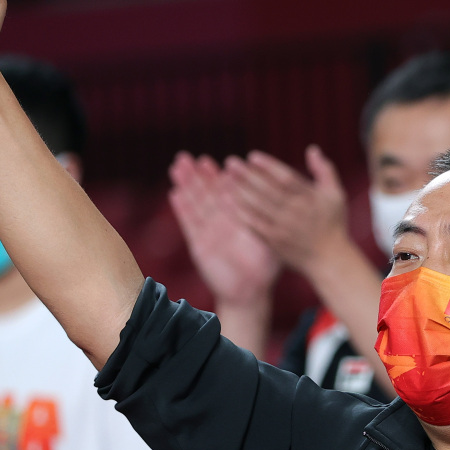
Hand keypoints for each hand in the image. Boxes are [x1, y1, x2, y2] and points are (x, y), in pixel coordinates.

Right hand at [169, 152, 280, 304]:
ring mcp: (210, 231)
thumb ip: (268, 221)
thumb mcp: (270, 241)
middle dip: (198, 175)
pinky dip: (182, 209)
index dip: (223, 176)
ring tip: (177, 166)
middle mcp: (224, 221)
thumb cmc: (265, 268)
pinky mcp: (198, 244)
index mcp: (241, 217)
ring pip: (196, 203)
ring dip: (186, 185)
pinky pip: (189, 224)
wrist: (249, 293)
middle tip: (188, 156)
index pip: (230, 192)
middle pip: (208, 193)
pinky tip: (175, 193)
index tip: (220, 161)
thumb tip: (274, 197)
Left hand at [224, 145, 349, 272]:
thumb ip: (324, 170)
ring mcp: (283, 228)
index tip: (252, 156)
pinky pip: (254, 225)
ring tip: (224, 179)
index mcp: (310, 199)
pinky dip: (240, 213)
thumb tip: (312, 149)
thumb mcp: (336, 194)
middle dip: (248, 175)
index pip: (286, 178)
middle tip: (231, 162)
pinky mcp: (274, 241)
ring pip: (258, 207)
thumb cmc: (333, 223)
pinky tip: (228, 202)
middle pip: (267, 191)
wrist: (329, 260)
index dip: (268, 166)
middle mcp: (295, 213)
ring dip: (240, 192)